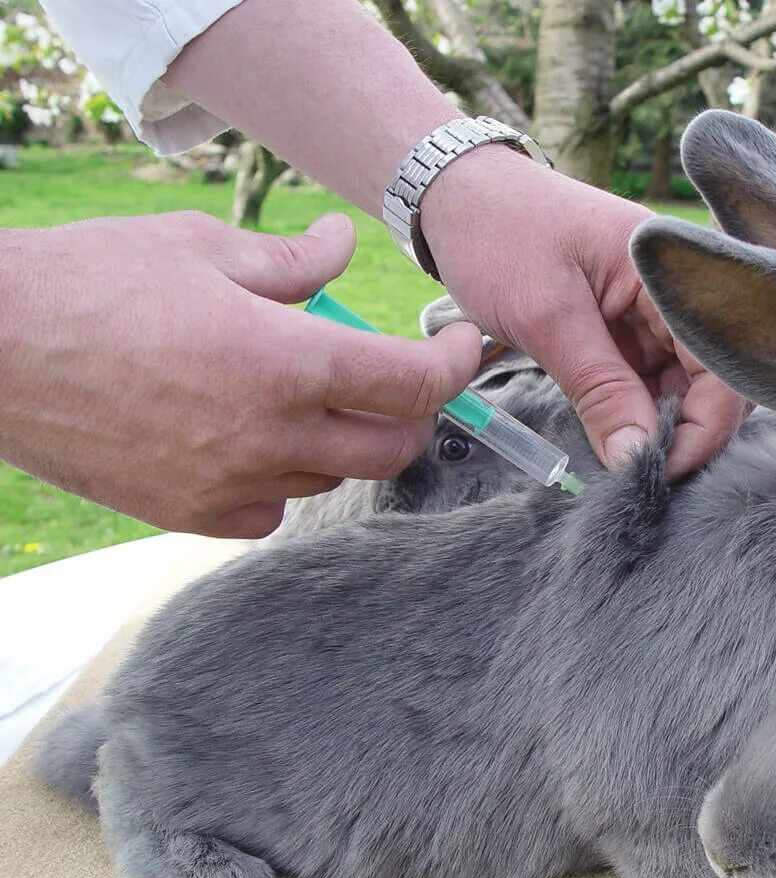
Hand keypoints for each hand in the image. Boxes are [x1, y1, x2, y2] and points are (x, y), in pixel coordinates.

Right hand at [0, 212, 479, 537]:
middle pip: (391, 449)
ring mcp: (227, 483)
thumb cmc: (89, 280)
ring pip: (332, 480)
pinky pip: (271, 511)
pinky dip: (285, 479)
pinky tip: (258, 440)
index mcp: (284, 362)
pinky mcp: (186, 513)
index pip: (413, 383)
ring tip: (312, 396)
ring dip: (345, 442)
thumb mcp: (201, 247)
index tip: (464, 346)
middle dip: (414, 413)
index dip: (456, 363)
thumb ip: (293, 261)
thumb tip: (343, 243)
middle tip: (402, 379)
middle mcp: (268, 435)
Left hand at [419, 148, 750, 477]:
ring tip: (628, 463)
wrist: (454, 196)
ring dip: (664, 426)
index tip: (663, 470)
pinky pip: (654, 379)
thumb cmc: (498, 235)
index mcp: (675, 268)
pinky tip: (618, 438)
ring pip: (687, 385)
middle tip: (644, 474)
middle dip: (690, 431)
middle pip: (718, 377)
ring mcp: (657, 309)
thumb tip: (638, 457)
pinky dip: (640, 412)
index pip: (725, 360)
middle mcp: (680, 287)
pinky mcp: (632, 326)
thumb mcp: (547, 318)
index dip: (706, 424)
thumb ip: (600, 389)